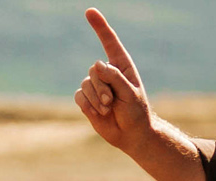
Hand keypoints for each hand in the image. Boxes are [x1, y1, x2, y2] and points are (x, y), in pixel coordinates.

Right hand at [75, 8, 153, 152]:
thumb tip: (96, 65)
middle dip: (102, 87)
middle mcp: (106, 72)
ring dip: (97, 99)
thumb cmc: (135, 112)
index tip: (89, 12)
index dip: (99, 26)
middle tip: (112, 101)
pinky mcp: (86, 99)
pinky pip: (79, 96)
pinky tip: (99, 113)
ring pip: (86, 84)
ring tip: (108, 108)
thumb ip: (115, 77)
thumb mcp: (130, 93)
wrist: (130, 134)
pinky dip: (88, 106)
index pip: (109, 42)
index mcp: (121, 65)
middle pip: (94, 69)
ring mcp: (95, 86)